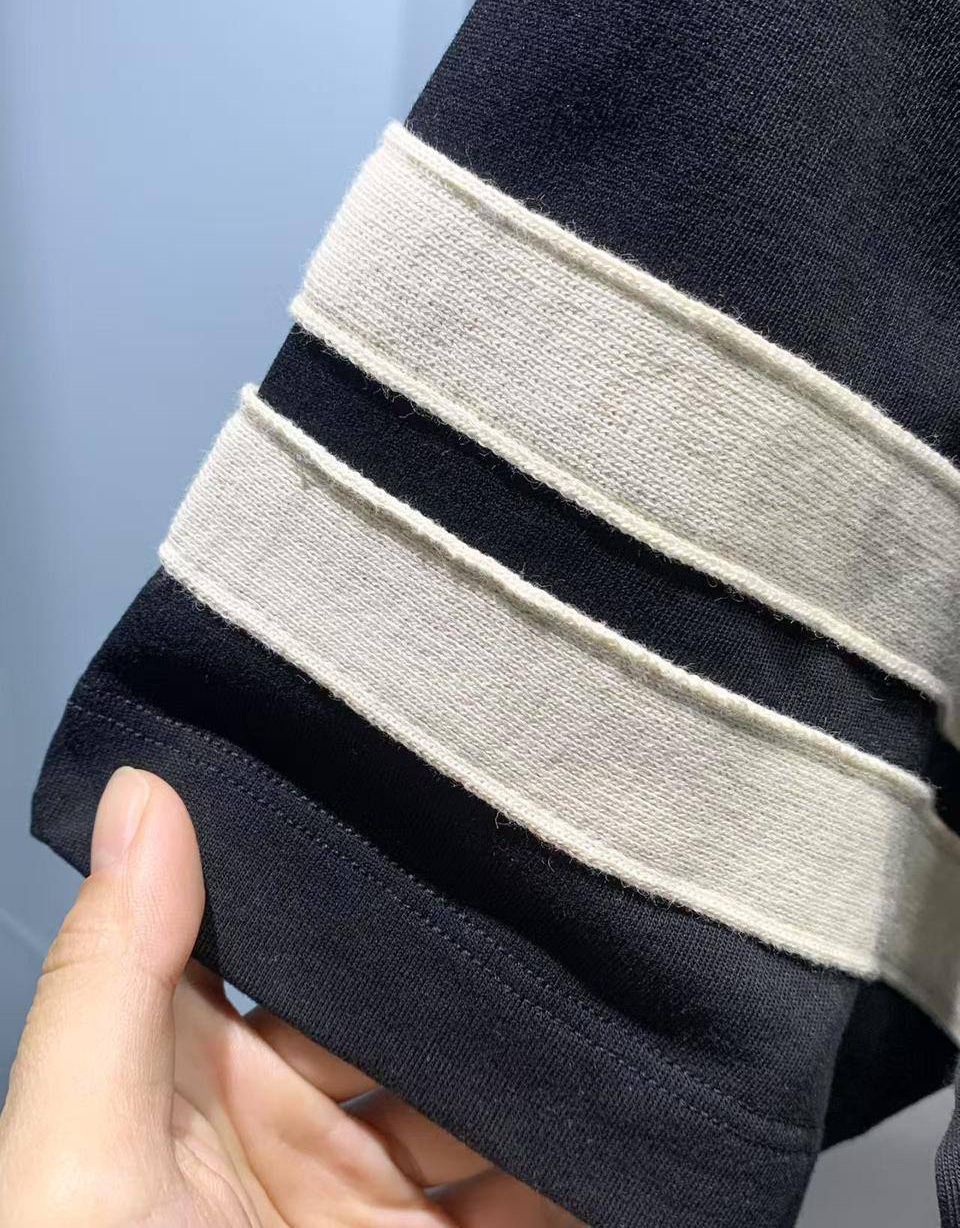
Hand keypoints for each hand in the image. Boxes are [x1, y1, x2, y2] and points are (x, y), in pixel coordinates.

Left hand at [0, 768, 581, 1226]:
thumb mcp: (82, 1153)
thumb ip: (111, 976)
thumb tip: (140, 787)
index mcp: (199, 1074)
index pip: (285, 942)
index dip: (348, 876)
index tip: (431, 791)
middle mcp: (291, 1128)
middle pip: (402, 1020)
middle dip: (474, 969)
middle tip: (564, 888)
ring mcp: (372, 1208)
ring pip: (478, 1108)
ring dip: (544, 1066)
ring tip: (618, 990)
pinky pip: (528, 1203)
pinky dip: (582, 1168)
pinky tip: (633, 1115)